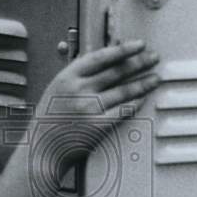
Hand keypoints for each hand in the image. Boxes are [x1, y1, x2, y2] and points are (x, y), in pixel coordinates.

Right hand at [35, 40, 160, 171]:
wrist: (41, 150)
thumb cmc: (48, 121)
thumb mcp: (56, 90)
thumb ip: (77, 76)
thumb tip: (103, 61)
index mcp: (67, 77)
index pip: (102, 57)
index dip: (123, 50)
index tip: (138, 45)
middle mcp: (79, 90)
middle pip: (117, 72)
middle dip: (140, 63)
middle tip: (153, 58)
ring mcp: (89, 109)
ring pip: (124, 91)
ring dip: (143, 83)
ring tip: (154, 78)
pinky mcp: (97, 126)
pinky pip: (123, 111)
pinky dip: (135, 103)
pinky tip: (143, 98)